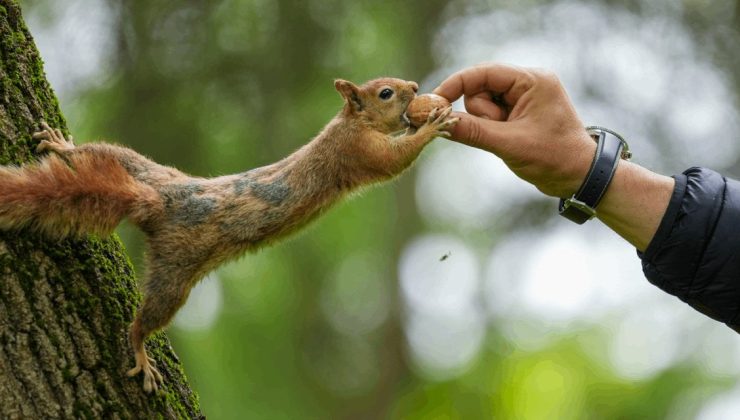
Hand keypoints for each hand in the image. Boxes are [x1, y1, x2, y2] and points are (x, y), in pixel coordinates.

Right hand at [434, 63, 673, 250]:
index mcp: (532, 81)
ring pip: (482, 105)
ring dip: (487, 125)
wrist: (579, 178)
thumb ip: (473, 132)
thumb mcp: (510, 144)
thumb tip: (441, 123)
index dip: (456, 85)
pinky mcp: (519, 113)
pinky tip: (507, 141)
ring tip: (509, 141)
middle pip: (481, 89)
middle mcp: (529, 84)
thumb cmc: (554, 158)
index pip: (484, 73)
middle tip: (499, 134)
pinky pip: (490, 116)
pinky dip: (490, 129)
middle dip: (482, 114)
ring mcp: (524, 98)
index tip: (435, 101)